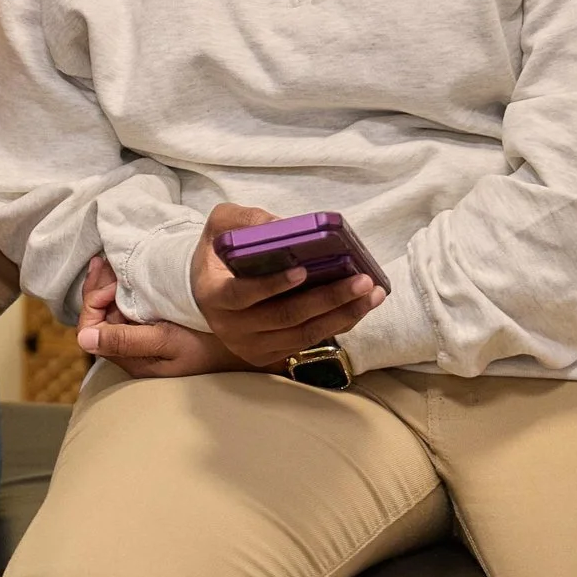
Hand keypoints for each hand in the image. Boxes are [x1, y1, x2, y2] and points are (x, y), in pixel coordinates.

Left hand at [71, 254, 246, 378]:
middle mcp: (132, 350)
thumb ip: (126, 340)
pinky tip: (130, 272)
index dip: (94, 300)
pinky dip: (128, 287)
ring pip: (115, 308)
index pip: (92, 327)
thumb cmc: (210, 348)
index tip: (111, 280)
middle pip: (100, 315)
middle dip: (98, 287)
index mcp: (130, 357)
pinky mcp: (159, 327)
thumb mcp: (167, 342)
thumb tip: (83, 339)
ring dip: (111, 284)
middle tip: (104, 261)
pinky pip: (133, 306)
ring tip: (112, 262)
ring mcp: (145, 338)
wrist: (248, 351)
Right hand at [188, 205, 385, 371]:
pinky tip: (358, 308)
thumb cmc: (219, 254)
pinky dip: (336, 326)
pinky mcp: (268, 356)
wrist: (206, 291)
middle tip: (361, 280)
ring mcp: (250, 347)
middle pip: (285, 318)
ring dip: (342, 316)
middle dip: (327, 299)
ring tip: (370, 294)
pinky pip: (307, 343)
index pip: (242, 294)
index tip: (303, 270)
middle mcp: (231, 327)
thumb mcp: (220, 225)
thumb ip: (246, 221)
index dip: (272, 285)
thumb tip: (283, 227)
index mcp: (214, 294)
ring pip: (302, 335)